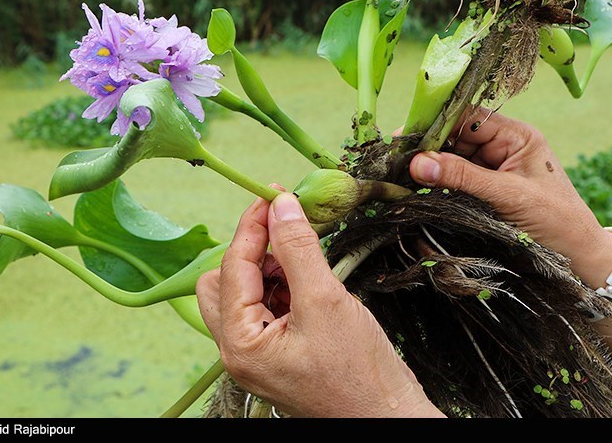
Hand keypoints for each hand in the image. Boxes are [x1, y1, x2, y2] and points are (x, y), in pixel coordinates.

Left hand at [196, 192, 444, 417]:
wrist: (387, 418)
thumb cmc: (358, 374)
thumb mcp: (326, 300)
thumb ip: (298, 248)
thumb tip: (282, 206)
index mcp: (239, 342)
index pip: (232, 267)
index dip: (253, 226)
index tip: (274, 194)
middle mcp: (239, 350)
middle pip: (223, 281)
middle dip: (252, 250)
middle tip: (285, 228)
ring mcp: (258, 353)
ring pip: (246, 293)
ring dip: (269, 266)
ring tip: (304, 255)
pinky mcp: (278, 352)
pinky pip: (268, 308)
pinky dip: (284, 285)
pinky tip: (310, 279)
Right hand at [409, 111, 611, 268]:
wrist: (580, 259)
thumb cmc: (557, 221)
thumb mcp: (508, 195)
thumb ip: (462, 177)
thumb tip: (417, 163)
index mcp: (516, 136)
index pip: (468, 117)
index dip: (435, 123)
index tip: (404, 137)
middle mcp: (503, 147)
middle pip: (455, 137)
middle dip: (428, 148)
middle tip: (395, 160)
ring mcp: (495, 170)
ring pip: (453, 160)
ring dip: (430, 168)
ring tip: (400, 175)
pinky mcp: (488, 192)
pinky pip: (457, 181)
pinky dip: (438, 185)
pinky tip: (418, 189)